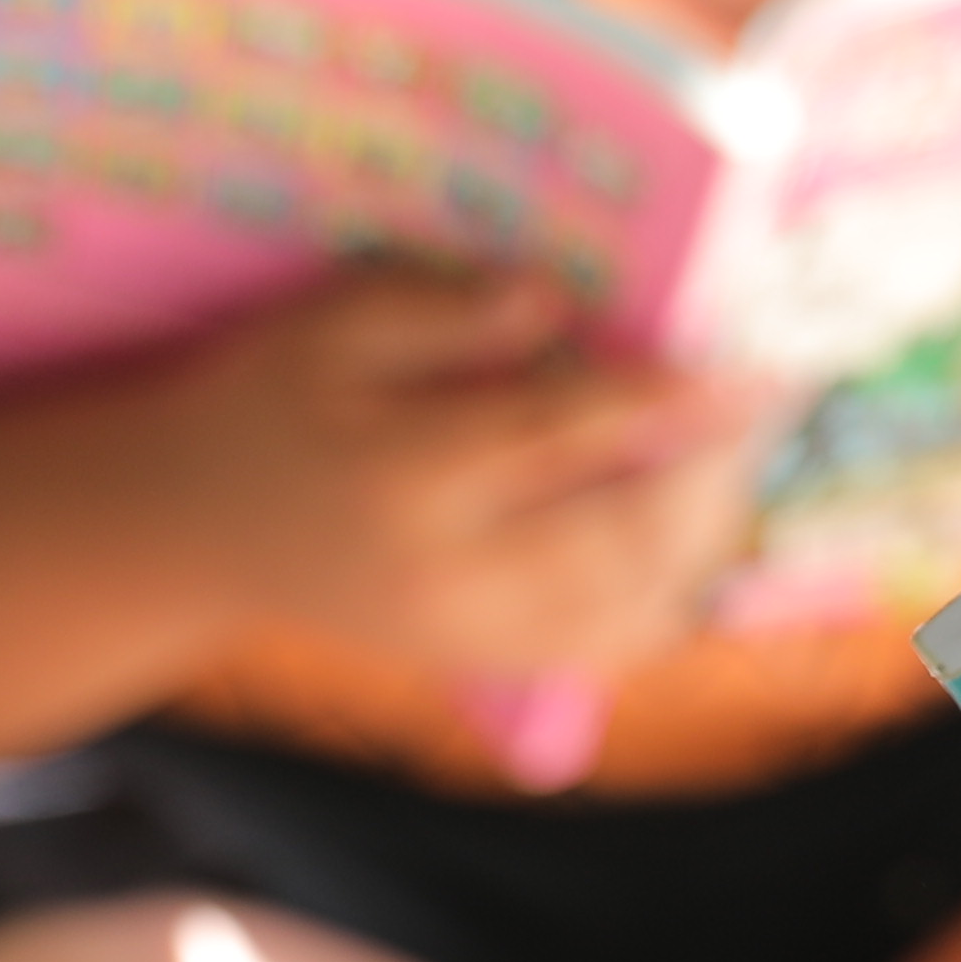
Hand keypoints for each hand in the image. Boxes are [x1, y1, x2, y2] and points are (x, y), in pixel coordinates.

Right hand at [82, 265, 766, 686]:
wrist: (197, 531)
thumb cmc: (273, 402)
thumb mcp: (329, 327)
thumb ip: (442, 312)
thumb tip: (554, 300)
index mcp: (404, 473)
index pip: (558, 437)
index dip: (663, 402)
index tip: (743, 368)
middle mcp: (449, 573)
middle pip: (617, 537)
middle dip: (707, 475)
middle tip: (763, 407)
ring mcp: (474, 633)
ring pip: (632, 603)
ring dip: (705, 530)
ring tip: (736, 452)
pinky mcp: (490, 662)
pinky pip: (614, 642)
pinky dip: (675, 588)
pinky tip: (694, 521)